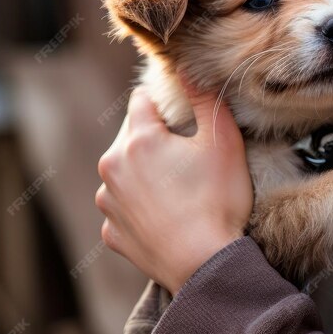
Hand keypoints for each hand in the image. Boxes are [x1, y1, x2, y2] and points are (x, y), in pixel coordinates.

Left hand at [95, 79, 252, 293]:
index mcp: (138, 139)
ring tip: (180, 188)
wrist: (204, 265)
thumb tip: (185, 68)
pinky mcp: (112, 232)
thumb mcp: (223, 141)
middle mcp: (112, 167)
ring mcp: (109, 203)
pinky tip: (169, 214)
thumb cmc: (217, 200)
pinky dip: (142, 206)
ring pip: (125, 172)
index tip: (185, 114)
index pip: (142, 99)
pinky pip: (125, 208)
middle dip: (156, 138)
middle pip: (131, 135)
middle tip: (190, 156)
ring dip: (146, 172)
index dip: (165, 101)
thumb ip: (204, 99)